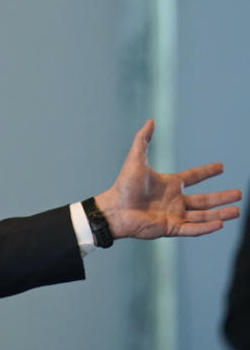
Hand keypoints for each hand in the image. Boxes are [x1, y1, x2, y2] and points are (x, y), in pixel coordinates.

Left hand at [94, 119, 241, 239]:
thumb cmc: (123, 185)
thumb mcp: (135, 159)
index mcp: (169, 184)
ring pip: (203, 215)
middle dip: (222, 197)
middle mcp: (174, 200)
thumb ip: (142, 140)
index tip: (221, 167)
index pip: (193, 177)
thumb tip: (150, 120)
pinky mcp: (171, 228)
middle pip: (204, 200)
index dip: (207, 172)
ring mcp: (174, 215)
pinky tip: (220, 223)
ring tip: (237, 211)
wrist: (114, 208)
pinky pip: (193, 229)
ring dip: (220, 213)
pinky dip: (206, 227)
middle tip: (239, 194)